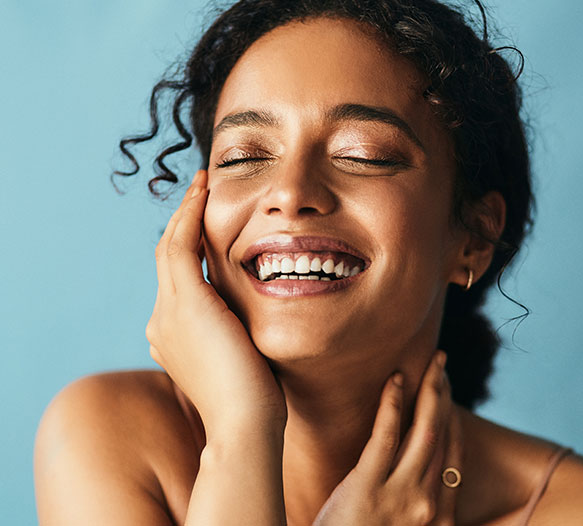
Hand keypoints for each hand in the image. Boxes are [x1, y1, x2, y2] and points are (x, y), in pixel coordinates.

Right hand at [146, 170, 286, 434]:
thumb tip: (257, 324)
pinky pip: (180, 246)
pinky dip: (190, 216)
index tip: (207, 225)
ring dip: (186, 212)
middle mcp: (162, 322)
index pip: (179, 282)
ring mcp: (168, 312)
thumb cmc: (257, 402)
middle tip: (200, 192)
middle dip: (184, 223)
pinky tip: (204, 194)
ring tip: (202, 185)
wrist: (245, 424)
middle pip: (168, 259)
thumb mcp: (245, 360)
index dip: (190, 250)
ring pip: (170, 248)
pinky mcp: (185, 303)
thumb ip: (241, 336)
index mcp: (174, 337)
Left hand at [313, 351, 462, 525]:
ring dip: (429, 392)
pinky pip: (385, 437)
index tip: (448, 394)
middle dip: (445, 396)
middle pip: (443, 438)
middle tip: (441, 363)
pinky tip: (396, 380)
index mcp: (439, 518)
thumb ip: (410, 508)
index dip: (454, 420)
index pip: (454, 458)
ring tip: (428, 363)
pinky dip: (393, 404)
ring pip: (424, 432)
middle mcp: (428, 505)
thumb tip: (414, 478)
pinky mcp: (367, 488)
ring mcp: (401, 497)